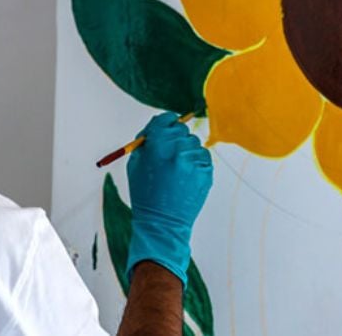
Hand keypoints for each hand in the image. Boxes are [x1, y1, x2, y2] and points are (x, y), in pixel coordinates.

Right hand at [126, 112, 212, 286]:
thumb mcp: (135, 164)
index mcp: (156, 146)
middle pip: (181, 128)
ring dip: (185, 150)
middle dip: (174, 137)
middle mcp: (177, 150)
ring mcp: (193, 161)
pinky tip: (185, 176)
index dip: (164, 122)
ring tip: (176, 169)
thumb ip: (146, 141)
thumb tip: (158, 126)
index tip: (165, 126)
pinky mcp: (206, 172)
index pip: (165, 119)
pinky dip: (195, 162)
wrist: (162, 222)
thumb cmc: (144, 193)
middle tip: (168, 151)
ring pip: (193, 142)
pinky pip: (203, 156)